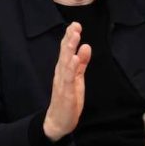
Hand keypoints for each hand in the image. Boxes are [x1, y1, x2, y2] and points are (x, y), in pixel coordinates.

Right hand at [43, 22, 91, 140]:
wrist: (59, 121)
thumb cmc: (68, 99)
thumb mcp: (78, 78)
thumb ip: (81, 63)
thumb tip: (86, 46)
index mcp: (64, 69)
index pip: (66, 51)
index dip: (70, 37)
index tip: (75, 24)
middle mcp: (61, 73)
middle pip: (64, 53)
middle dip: (69, 39)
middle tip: (75, 25)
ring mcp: (62, 82)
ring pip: (65, 63)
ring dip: (69, 49)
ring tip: (75, 37)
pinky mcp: (65, 92)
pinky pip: (68, 78)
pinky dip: (71, 68)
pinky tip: (75, 59)